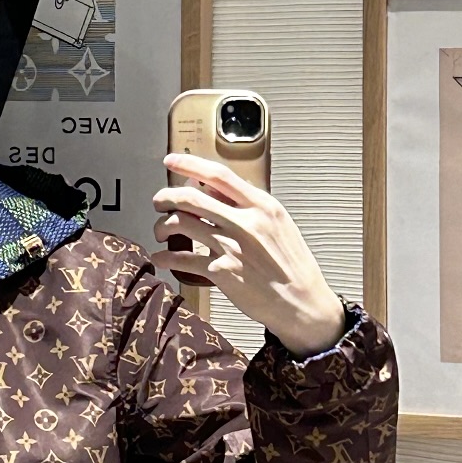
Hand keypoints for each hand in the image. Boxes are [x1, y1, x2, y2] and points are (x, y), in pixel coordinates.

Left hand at [150, 152, 346, 358]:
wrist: (302, 302)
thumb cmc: (291, 263)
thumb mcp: (278, 223)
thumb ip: (248, 205)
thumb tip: (214, 190)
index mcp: (261, 206)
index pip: (219, 175)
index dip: (190, 164)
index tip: (171, 161)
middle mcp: (245, 222)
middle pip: (191, 197)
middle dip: (166, 197)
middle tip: (158, 202)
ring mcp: (231, 246)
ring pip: (180, 223)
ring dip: (161, 225)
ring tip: (160, 231)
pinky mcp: (221, 271)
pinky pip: (182, 259)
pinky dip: (165, 257)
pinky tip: (161, 258)